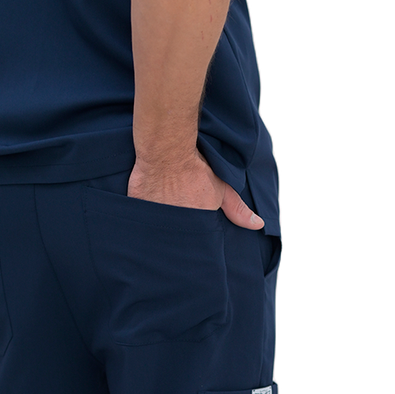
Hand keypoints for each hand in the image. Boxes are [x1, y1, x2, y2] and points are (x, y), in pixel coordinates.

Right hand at [128, 151, 263, 228]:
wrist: (167, 152)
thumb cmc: (195, 168)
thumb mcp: (221, 188)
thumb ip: (238, 209)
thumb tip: (259, 225)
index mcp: (193, 226)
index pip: (192, 242)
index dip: (192, 236)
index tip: (191, 226)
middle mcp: (172, 227)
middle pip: (173, 237)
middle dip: (175, 233)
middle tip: (175, 216)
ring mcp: (152, 219)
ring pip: (154, 230)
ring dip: (157, 226)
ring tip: (161, 211)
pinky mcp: (135, 208)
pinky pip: (137, 218)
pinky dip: (140, 216)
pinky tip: (143, 210)